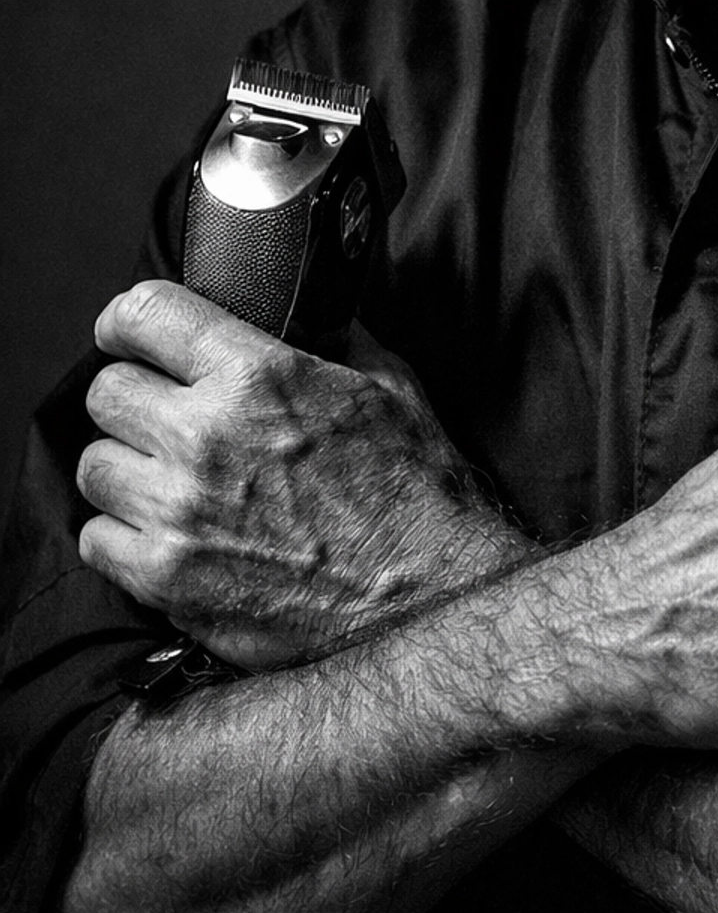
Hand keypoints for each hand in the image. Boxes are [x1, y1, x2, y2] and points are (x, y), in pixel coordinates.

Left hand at [78, 281, 523, 669]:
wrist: (429, 600)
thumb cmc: (418, 492)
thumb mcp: (390, 386)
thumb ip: (331, 338)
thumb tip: (299, 312)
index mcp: (259, 375)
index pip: (144, 314)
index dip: (127, 319)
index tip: (127, 332)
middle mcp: (206, 437)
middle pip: (105, 392)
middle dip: (132, 395)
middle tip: (159, 414)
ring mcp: (179, 513)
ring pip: (93, 466)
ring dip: (125, 467)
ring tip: (162, 479)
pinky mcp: (167, 580)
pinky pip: (96, 540)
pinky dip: (121, 536)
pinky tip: (163, 535)